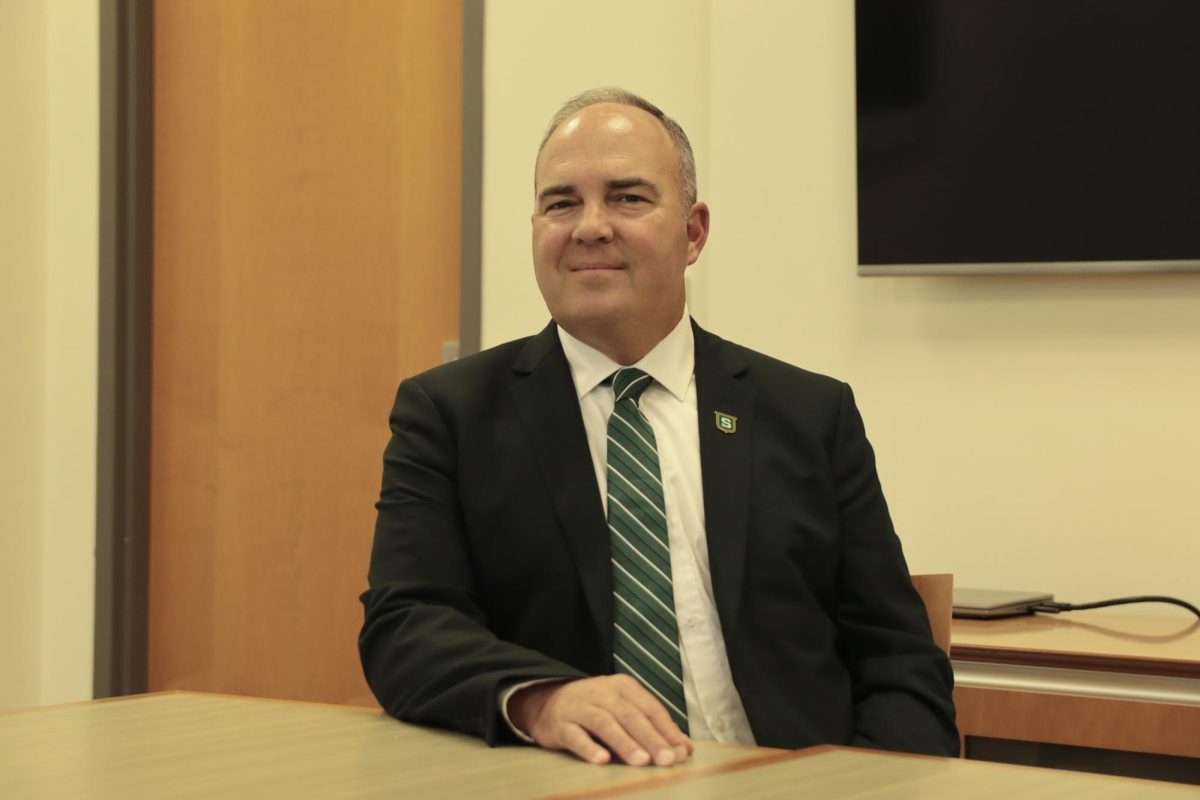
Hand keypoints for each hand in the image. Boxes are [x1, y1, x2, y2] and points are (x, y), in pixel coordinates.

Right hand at [508, 674, 692, 766]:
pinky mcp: (560, 724)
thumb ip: (653, 727)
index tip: (681, 751)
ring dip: (625, 743)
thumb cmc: (595, 708)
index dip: (667, 730)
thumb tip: (684, 748)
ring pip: (605, 724)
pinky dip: (589, 748)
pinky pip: (575, 736)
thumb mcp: (624, 709)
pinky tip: (602, 760)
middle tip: (667, 759)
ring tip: (641, 761)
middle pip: (630, 716)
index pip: (650, 708)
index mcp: (623, 687)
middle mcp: (603, 693)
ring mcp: (580, 707)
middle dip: (651, 738)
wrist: (547, 701)